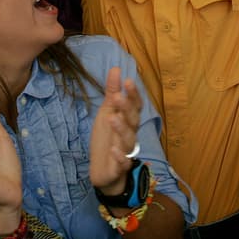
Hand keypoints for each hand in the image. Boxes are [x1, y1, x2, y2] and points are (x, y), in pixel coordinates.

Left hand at [88, 67, 144, 194]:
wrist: (103, 170)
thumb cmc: (108, 138)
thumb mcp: (107, 112)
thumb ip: (112, 92)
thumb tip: (115, 68)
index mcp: (128, 121)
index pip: (135, 106)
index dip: (133, 94)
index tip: (127, 80)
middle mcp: (129, 134)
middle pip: (133, 120)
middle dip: (127, 109)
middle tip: (117, 98)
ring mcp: (125, 151)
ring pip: (128, 139)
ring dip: (121, 129)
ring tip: (112, 119)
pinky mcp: (119, 167)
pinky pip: (123, 162)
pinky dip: (119, 156)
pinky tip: (113, 150)